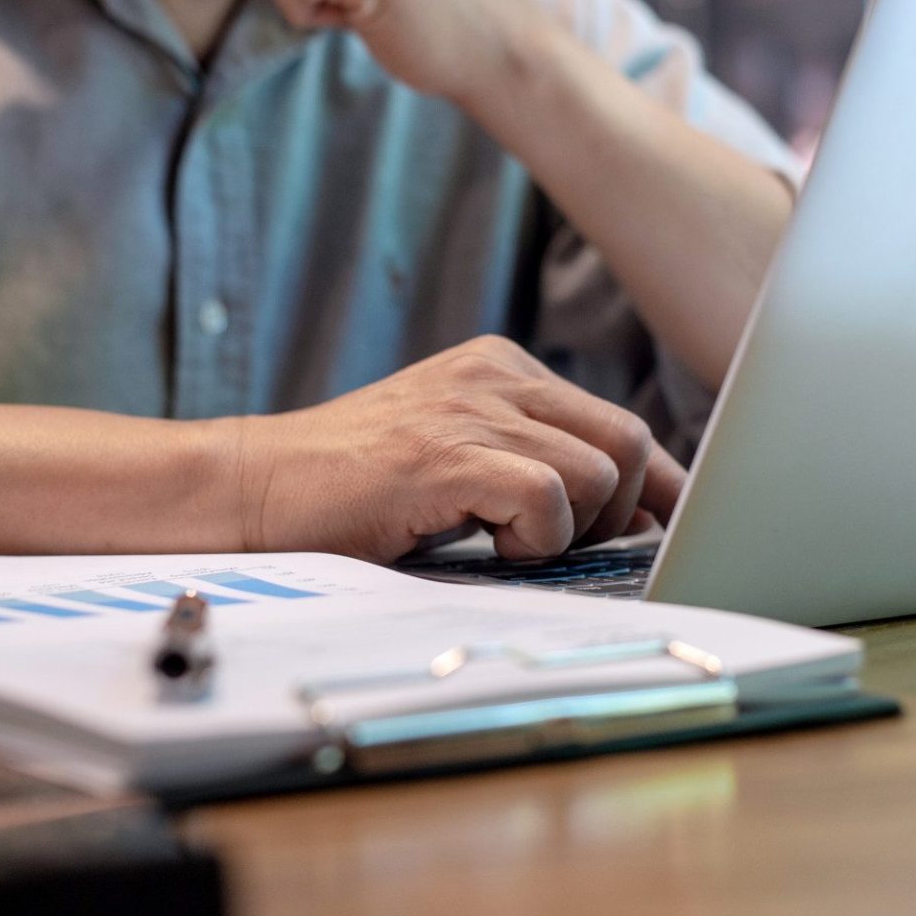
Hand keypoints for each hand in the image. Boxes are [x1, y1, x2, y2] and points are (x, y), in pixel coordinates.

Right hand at [233, 336, 685, 562]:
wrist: (253, 486)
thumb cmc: (351, 489)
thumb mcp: (454, 456)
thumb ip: (529, 463)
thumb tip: (629, 512)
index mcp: (502, 368)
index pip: (620, 422)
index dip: (657, 486)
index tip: (662, 531)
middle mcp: (496, 375)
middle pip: (628, 440)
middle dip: (619, 512)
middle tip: (560, 547)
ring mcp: (471, 409)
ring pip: (598, 473)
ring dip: (569, 531)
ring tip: (506, 544)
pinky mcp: (446, 453)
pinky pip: (549, 498)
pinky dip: (535, 540)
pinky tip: (487, 546)